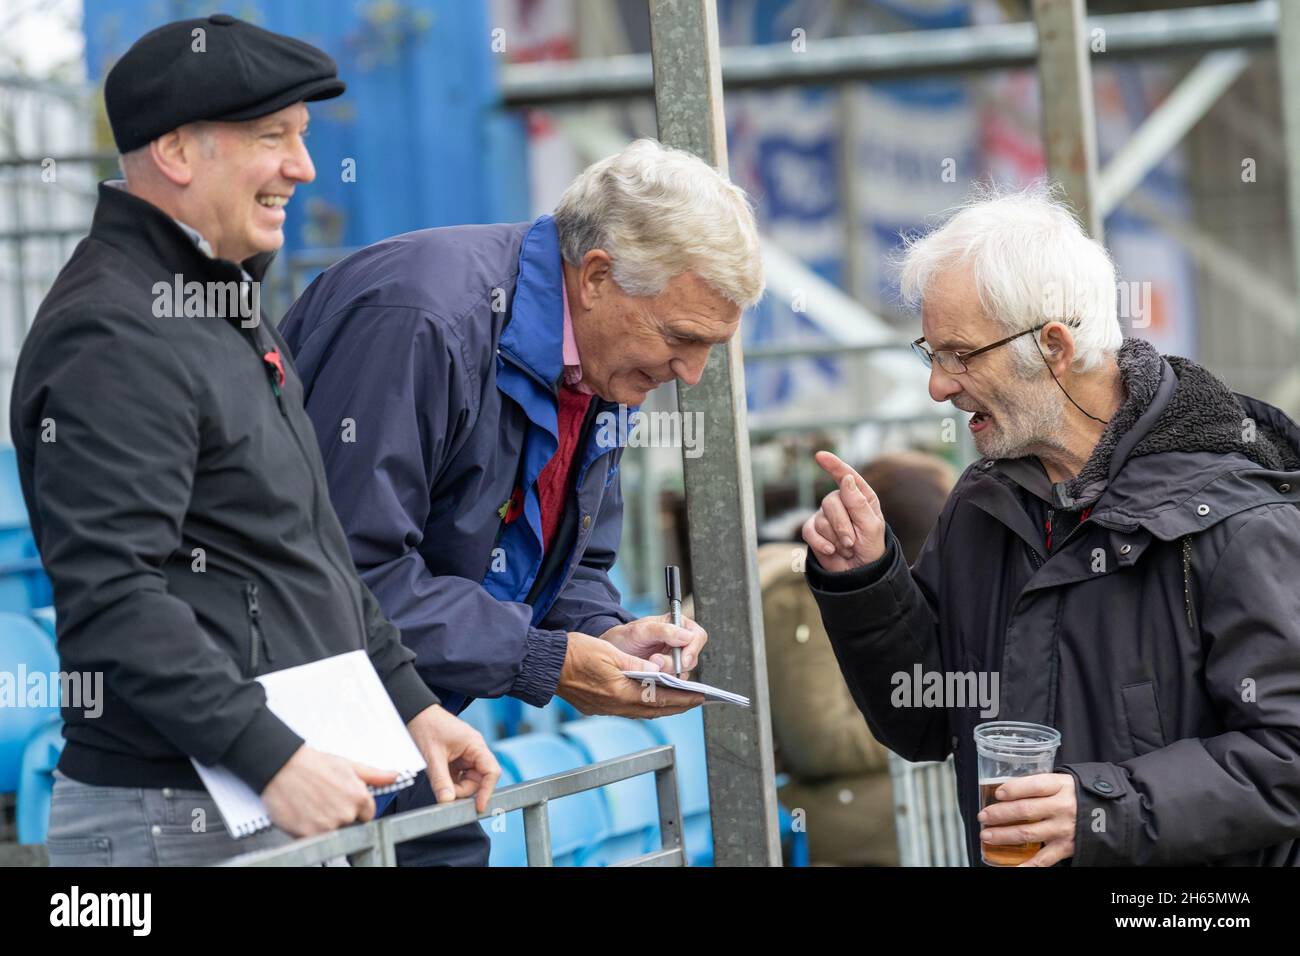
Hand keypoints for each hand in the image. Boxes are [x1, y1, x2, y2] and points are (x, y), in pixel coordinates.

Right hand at [262, 745, 396, 837]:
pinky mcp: (308, 835)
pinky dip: (307, 830)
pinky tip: (302, 813)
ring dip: (323, 823)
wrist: (281, 765)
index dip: (355, 807)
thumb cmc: (313, 763)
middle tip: (323, 799)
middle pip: (349, 824)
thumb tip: (395, 776)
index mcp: (359, 797)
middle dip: (338, 814)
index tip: (342, 800)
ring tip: (311, 804)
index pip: (367, 815)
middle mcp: (346, 813)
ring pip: (331, 832)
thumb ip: (374, 775)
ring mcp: (327, 826)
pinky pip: (313, 839)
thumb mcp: (348, 764)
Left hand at [406, 705, 500, 812]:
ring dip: (457, 787)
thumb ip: (441, 781)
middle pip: (480, 779)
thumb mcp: (433, 757)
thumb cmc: (426, 727)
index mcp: (475, 745)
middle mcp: (475, 750)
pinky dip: (451, 783)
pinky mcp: (457, 758)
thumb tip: (447, 802)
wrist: (414, 713)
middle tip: (446, 796)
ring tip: (440, 786)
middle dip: (465, 790)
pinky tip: (441, 781)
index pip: (491, 772)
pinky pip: (460, 776)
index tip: (478, 807)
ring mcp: (466, 754)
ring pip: (469, 779)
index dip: (487, 791)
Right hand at [557, 631, 704, 717]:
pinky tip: (648, 698)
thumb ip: (636, 664)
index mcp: (619, 693)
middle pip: (653, 710)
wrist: (545, 664)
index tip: (699, 698)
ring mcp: (604, 708)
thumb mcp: (610, 652)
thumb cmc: (574, 653)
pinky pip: (627, 709)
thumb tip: (658, 670)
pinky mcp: (596, 706)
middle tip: (695, 701)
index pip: (659, 699)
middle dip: (677, 705)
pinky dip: (644, 705)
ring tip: (677, 700)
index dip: (682, 699)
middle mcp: (614, 706)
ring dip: (661, 706)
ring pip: (641, 711)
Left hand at [601, 614, 706, 676]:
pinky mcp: (667, 676)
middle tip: (656, 662)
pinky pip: (674, 684)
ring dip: (668, 674)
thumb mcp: (641, 630)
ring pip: (683, 673)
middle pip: (691, 658)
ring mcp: (674, 661)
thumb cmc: (625, 637)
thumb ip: (664, 631)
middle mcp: (679, 644)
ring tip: (650, 669)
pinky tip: (651, 679)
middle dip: (675, 664)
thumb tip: (687, 636)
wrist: (610, 654)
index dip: (693, 649)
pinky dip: (664, 683)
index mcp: (677, 626)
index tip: (681, 660)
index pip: (697, 636)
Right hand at [801, 450, 886, 571]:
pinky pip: (809, 531)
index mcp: (860, 497)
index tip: (820, 456)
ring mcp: (826, 515)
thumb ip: (858, 503)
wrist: (859, 573)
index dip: (833, 465)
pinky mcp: (813, 530)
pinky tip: (831, 551)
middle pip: (831, 502)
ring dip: (835, 537)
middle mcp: (841, 502)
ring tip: (847, 548)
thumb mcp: (871, 526)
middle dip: (842, 525)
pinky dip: (820, 543)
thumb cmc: (871, 548)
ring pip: (821, 519)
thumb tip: (846, 478)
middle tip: (852, 542)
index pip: (846, 476)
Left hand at [977, 772, 1076, 866]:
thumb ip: (1039, 785)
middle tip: (983, 817)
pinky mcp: (1066, 848)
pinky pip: (1042, 860)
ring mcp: (1063, 829)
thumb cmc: (1078, 795)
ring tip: (987, 836)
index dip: (1013, 789)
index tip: (997, 793)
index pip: (1033, 785)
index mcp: (1060, 786)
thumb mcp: (1063, 782)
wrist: (1111, 814)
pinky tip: (1009, 866)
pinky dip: (1024, 865)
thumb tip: (1006, 790)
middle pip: (1025, 810)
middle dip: (999, 814)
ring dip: (1003, 835)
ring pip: (1027, 833)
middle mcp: (1062, 807)